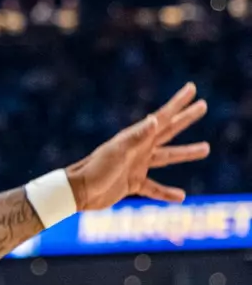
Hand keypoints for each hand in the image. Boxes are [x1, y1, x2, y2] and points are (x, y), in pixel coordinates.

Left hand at [67, 82, 210, 208]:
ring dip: (186, 153)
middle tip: (203, 106)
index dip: (178, 103)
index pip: (163, 117)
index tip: (192, 88)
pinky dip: (167, 192)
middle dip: (186, 118)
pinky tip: (181, 196)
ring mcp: (136, 166)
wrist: (78, 192)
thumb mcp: (117, 152)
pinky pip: (154, 188)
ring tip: (205, 148)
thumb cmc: (95, 170)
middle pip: (169, 131)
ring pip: (167, 157)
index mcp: (136, 138)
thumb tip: (156, 119)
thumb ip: (136, 137)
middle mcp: (139, 149)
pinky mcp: (132, 184)